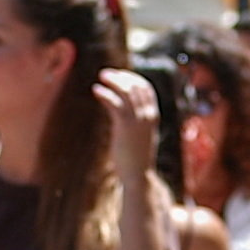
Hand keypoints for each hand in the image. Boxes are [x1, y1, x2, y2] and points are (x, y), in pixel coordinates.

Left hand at [91, 64, 161, 178]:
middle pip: (136, 86)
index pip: (147, 89)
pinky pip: (115, 104)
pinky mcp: (125, 126)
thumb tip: (123, 115)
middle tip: (106, 74)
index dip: (133, 79)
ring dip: (113, 81)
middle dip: (122, 77)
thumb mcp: (139, 136)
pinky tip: (96, 90)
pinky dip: (106, 94)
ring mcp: (138, 120)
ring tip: (101, 77)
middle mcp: (148, 115)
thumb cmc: (136, 158)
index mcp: (153, 116)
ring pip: (126, 92)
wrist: (138, 175)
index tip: (120, 76)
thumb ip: (135, 123)